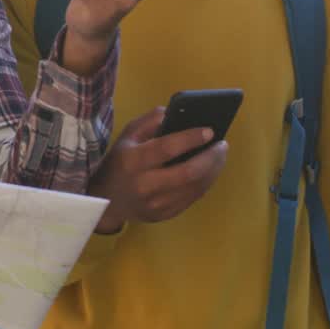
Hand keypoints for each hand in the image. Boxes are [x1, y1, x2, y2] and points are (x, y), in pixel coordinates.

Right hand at [88, 106, 228, 232]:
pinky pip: (192, 198)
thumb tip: (177, 113)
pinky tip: (210, 170)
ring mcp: (155, 204)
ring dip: (213, 170)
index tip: (210, 131)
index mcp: (132, 161)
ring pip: (194, 188)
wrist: (106, 200)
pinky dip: (206, 182)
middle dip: (210, 157)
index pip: (166, 148)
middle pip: (187, 172)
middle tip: (222, 145)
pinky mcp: (163, 215)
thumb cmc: (119, 162)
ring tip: (220, 155)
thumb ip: (150, 122)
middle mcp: (144, 185)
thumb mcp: (127, 136)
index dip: (190, 139)